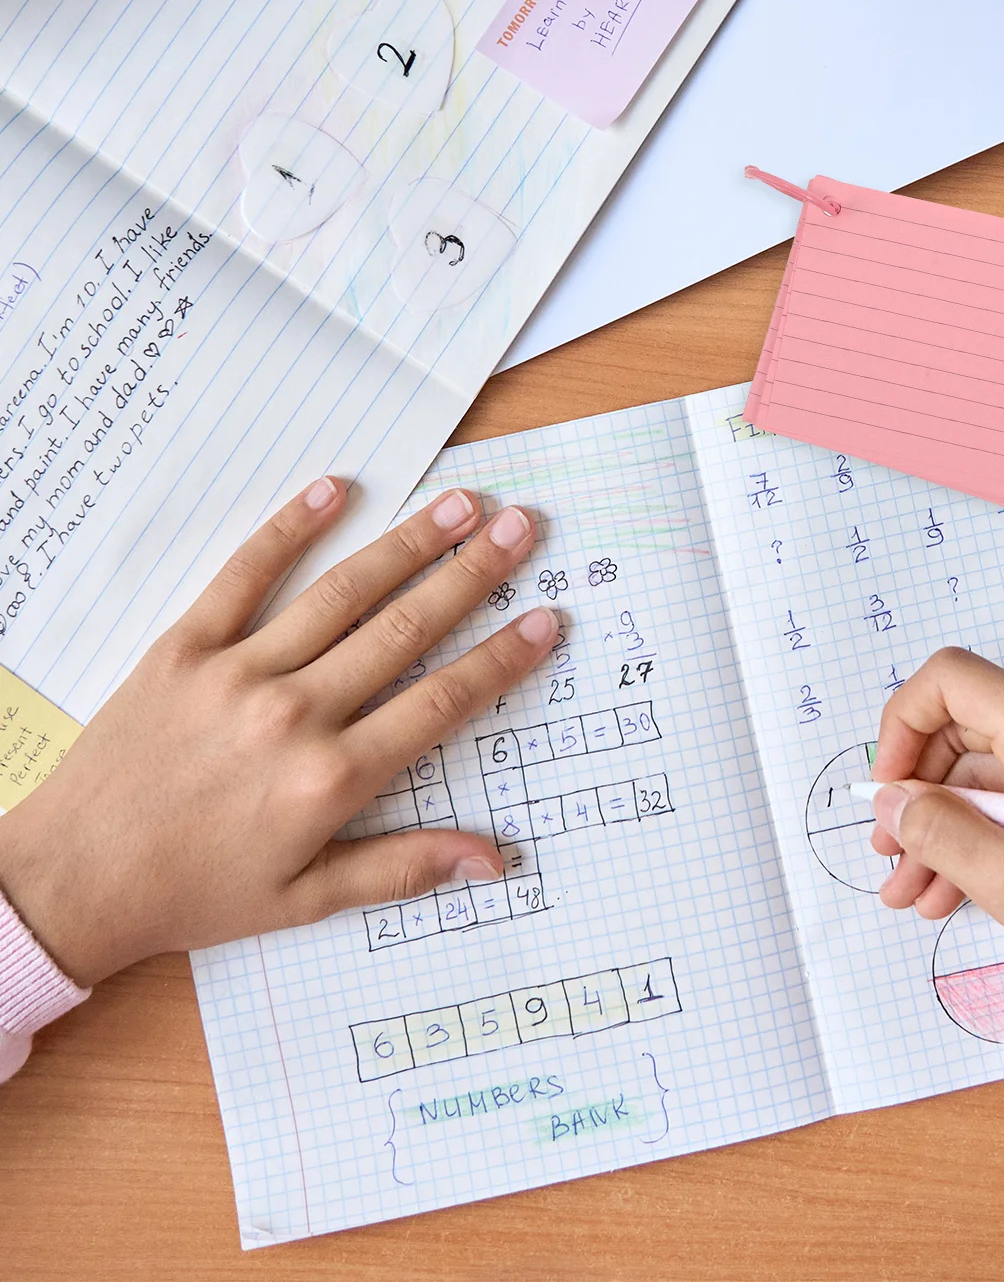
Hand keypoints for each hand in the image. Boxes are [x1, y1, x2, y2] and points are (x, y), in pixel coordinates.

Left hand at [0, 478, 558, 985]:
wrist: (71, 880)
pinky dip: (290, 529)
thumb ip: (404, 868)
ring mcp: (238, 673)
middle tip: (522, 529)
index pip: (440, 702)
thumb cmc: (194, 893)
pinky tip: (334, 489)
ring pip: (343, 594)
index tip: (546, 618)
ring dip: (410, 544)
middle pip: (405, 630)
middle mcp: (294, 714)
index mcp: (330, 778)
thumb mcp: (306, 899)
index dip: (501, 658)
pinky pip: (244, 575)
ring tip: (462, 506)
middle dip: (473, 576)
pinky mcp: (184, 647)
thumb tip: (494, 859)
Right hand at [869, 649, 1003, 1039]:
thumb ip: (945, 835)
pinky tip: (950, 886)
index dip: (900, 729)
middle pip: (962, 727)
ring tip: (912, 891)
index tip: (886, 795)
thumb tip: (889, 803)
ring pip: (983, 765)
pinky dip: (983, 829)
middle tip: (890, 862)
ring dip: (944, 824)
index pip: (949, 680)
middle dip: (918, 794)